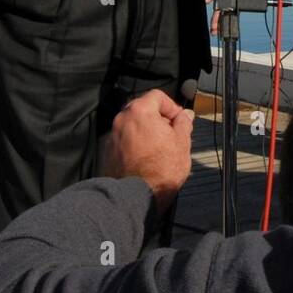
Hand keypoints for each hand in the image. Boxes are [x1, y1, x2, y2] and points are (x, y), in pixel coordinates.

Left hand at [102, 89, 194, 215]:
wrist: (136, 196)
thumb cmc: (161, 170)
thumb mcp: (182, 143)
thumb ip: (183, 123)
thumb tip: (185, 115)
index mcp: (139, 111)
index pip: (157, 96)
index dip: (172, 106)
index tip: (179, 120)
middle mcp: (122, 119)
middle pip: (143, 109)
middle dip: (159, 119)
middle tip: (172, 134)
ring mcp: (112, 135)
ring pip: (133, 125)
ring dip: (147, 132)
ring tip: (160, 149)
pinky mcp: (108, 151)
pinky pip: (125, 140)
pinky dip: (136, 143)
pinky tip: (147, 158)